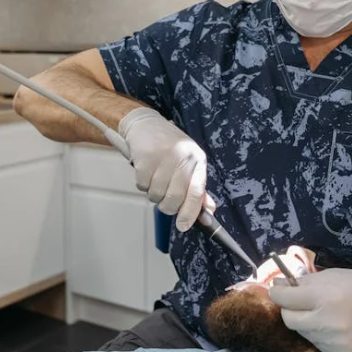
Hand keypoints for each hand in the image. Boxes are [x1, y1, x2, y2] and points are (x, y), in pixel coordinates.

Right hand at [118, 107, 210, 230]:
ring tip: (155, 181)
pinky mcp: (145, 158)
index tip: (183, 226)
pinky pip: (142, 186)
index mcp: (197, 159)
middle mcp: (182, 157)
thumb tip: (209, 211)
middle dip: (168, 207)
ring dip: (154, 195)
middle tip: (164, 202)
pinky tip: (146, 173)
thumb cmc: (170, 146)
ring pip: (157, 195)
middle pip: (175, 198)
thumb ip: (198, 186)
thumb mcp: (189, 162)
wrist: (146, 124)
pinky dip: (142, 186)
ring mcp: (163, 157)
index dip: (191, 213)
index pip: (197, 192)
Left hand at [268, 268, 351, 351]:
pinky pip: (318, 344)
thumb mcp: (330, 276)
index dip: (278, 293)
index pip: (284, 299)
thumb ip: (302, 283)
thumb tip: (277, 286)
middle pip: (289, 320)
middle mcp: (328, 322)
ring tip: (323, 313)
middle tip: (299, 302)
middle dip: (289, 310)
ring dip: (306, 322)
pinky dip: (319, 334)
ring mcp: (334, 341)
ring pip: (303, 333)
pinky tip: (333, 325)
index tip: (279, 290)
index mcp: (324, 297)